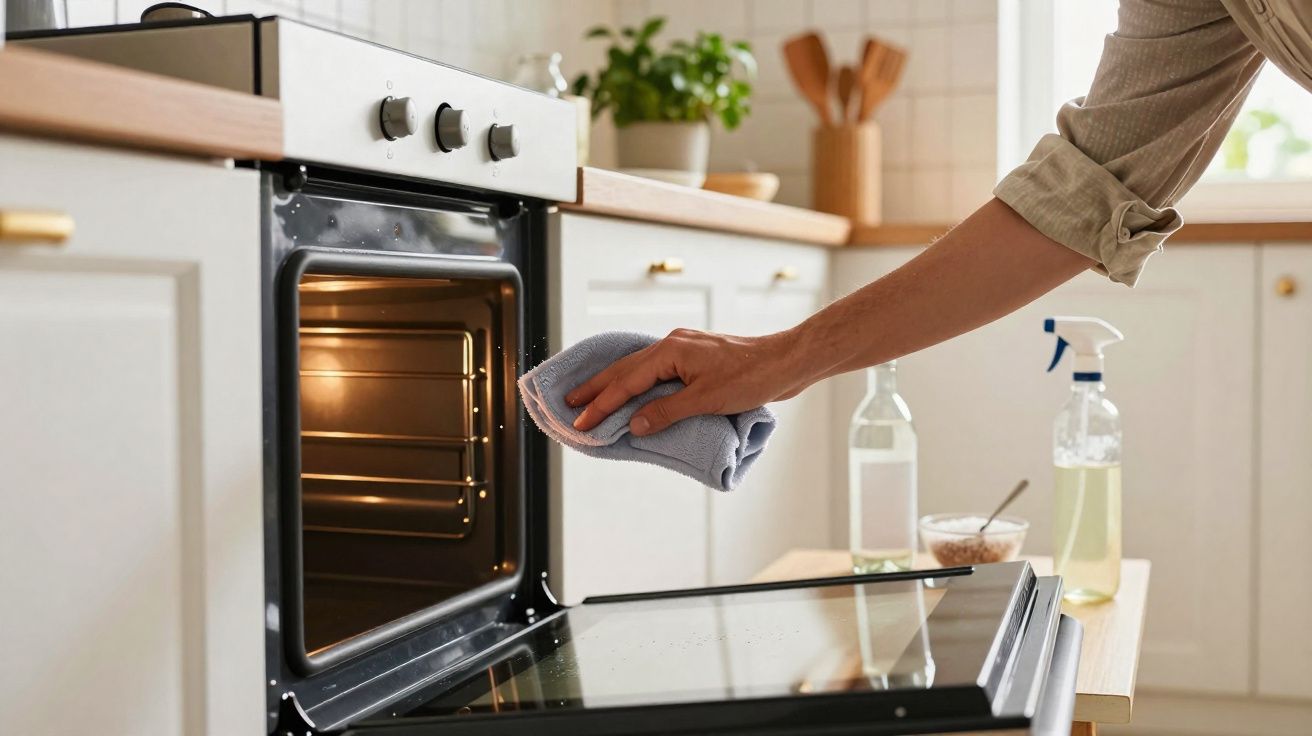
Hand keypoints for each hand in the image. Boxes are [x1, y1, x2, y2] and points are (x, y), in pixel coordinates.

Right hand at [565, 328, 808, 436]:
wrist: (786, 361)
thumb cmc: (752, 377)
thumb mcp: (706, 400)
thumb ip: (667, 411)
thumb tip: (635, 424)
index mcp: (671, 351)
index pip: (626, 382)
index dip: (602, 404)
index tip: (581, 422)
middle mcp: (673, 345)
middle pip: (625, 369)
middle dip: (596, 389)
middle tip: (568, 403)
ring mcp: (684, 349)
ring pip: (639, 368)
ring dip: (614, 384)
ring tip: (591, 397)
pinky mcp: (696, 358)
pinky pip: (656, 370)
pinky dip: (638, 382)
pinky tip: (631, 389)